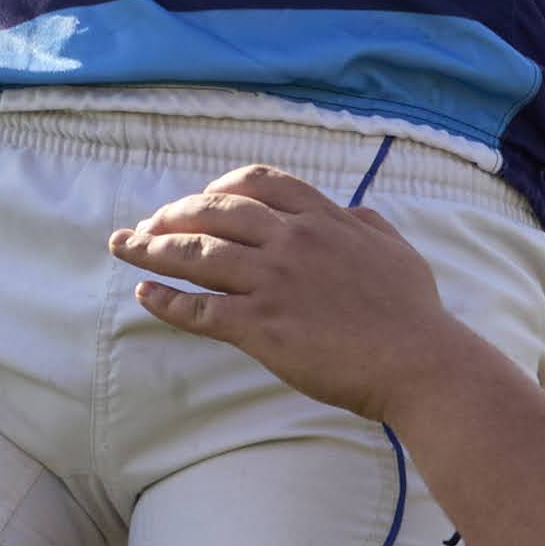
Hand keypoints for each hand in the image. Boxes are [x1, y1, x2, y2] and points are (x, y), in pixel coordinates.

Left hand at [109, 170, 492, 424]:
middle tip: (145, 225)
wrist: (420, 362)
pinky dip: (167, 300)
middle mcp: (292, 241)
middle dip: (172, 214)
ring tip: (124, 247)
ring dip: (152, 248)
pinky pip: (201, 309)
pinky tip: (146, 294)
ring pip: (197, 254)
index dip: (219, 187)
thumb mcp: (394, 249)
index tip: (200, 199)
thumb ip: (366, 225)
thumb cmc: (413, 313)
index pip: (258, 183)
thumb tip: (350, 212)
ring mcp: (274, 282)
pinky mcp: (262, 327)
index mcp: (323, 219)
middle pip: (214, 211)